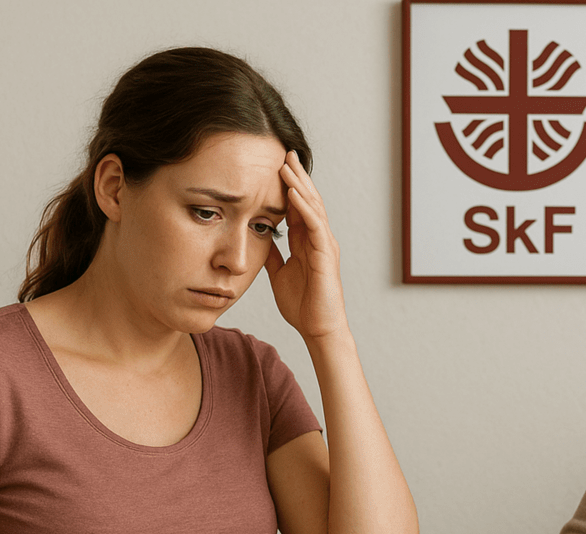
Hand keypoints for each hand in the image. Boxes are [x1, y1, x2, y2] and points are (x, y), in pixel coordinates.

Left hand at [265, 151, 347, 341]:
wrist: (318, 329)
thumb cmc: (303, 306)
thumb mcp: (279, 273)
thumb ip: (273, 255)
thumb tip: (260, 239)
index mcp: (307, 242)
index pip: (297, 206)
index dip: (288, 186)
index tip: (275, 166)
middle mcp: (318, 239)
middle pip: (308, 200)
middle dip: (296, 176)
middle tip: (284, 153)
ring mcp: (324, 245)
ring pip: (313, 207)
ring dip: (299, 185)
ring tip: (286, 165)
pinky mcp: (325, 255)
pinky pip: (315, 225)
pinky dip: (304, 208)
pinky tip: (293, 194)